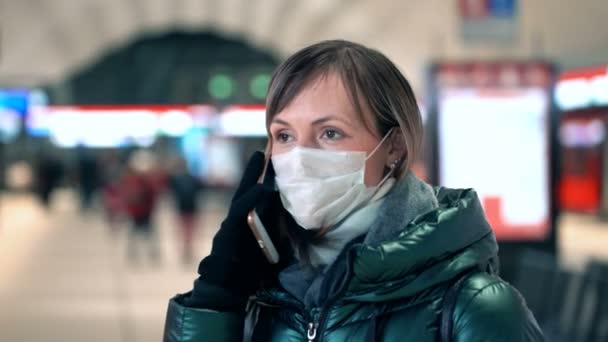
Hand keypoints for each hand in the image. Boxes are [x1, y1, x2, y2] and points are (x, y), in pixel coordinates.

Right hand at [195, 151, 287, 296]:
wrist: (229, 288)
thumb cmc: (251, 271)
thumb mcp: (275, 251)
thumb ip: (285, 238)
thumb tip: (310, 231)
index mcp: (252, 222)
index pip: (261, 196)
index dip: (268, 179)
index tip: (277, 161)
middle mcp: (241, 218)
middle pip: (250, 188)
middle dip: (256, 169)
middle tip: (265, 148)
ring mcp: (232, 222)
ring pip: (243, 193)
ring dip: (250, 175)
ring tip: (259, 157)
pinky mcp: (228, 230)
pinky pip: (240, 210)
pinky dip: (250, 198)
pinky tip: (259, 188)